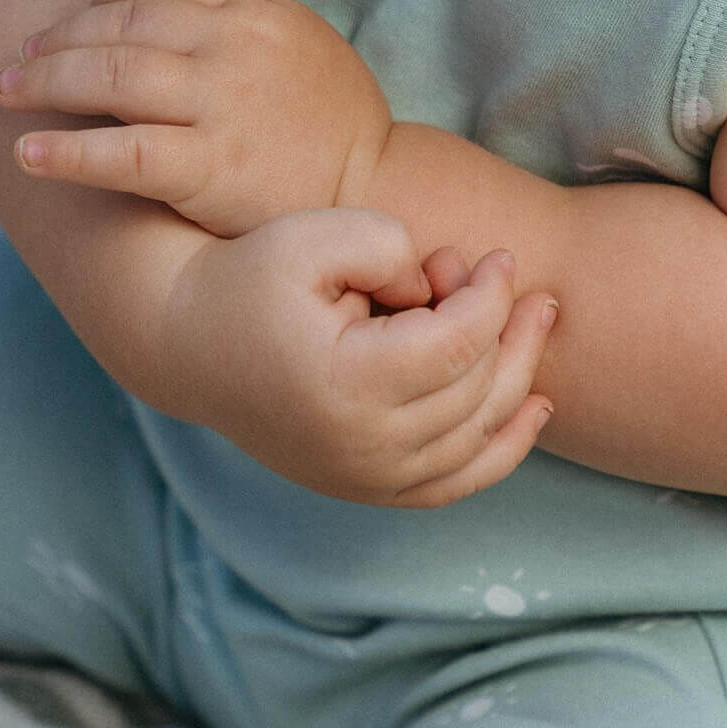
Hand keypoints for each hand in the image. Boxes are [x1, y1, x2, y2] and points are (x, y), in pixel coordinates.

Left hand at [0, 0, 392, 236]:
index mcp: (258, 10)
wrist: (383, 196)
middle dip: (59, 37)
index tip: (78, 17)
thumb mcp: (306, 46)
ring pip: (109, 73)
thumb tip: (181, 12)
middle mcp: (235, 47)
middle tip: (22, 59)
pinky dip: (66, 151)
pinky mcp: (212, 167)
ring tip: (8, 93)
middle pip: (121, 21)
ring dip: (44, 80)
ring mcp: (223, 105)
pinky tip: (30, 153)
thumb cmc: (340, 129)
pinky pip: (122, 152)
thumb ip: (247, 23)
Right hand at [163, 210, 557, 507]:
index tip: (498, 255)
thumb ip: (388, 244)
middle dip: (507, 327)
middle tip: (512, 280)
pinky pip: (459, 482)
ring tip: (534, 320)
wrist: (189, 344)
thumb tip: (447, 288)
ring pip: (480, 437)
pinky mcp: (370, 490)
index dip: (495, 295)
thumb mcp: (310, 236)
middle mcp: (362, 449)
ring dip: (520, 376)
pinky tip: (537, 407)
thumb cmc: (251, 279)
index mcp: (346, 386)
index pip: (460, 344)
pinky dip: (505, 448)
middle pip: (478, 390)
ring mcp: (368, 480)